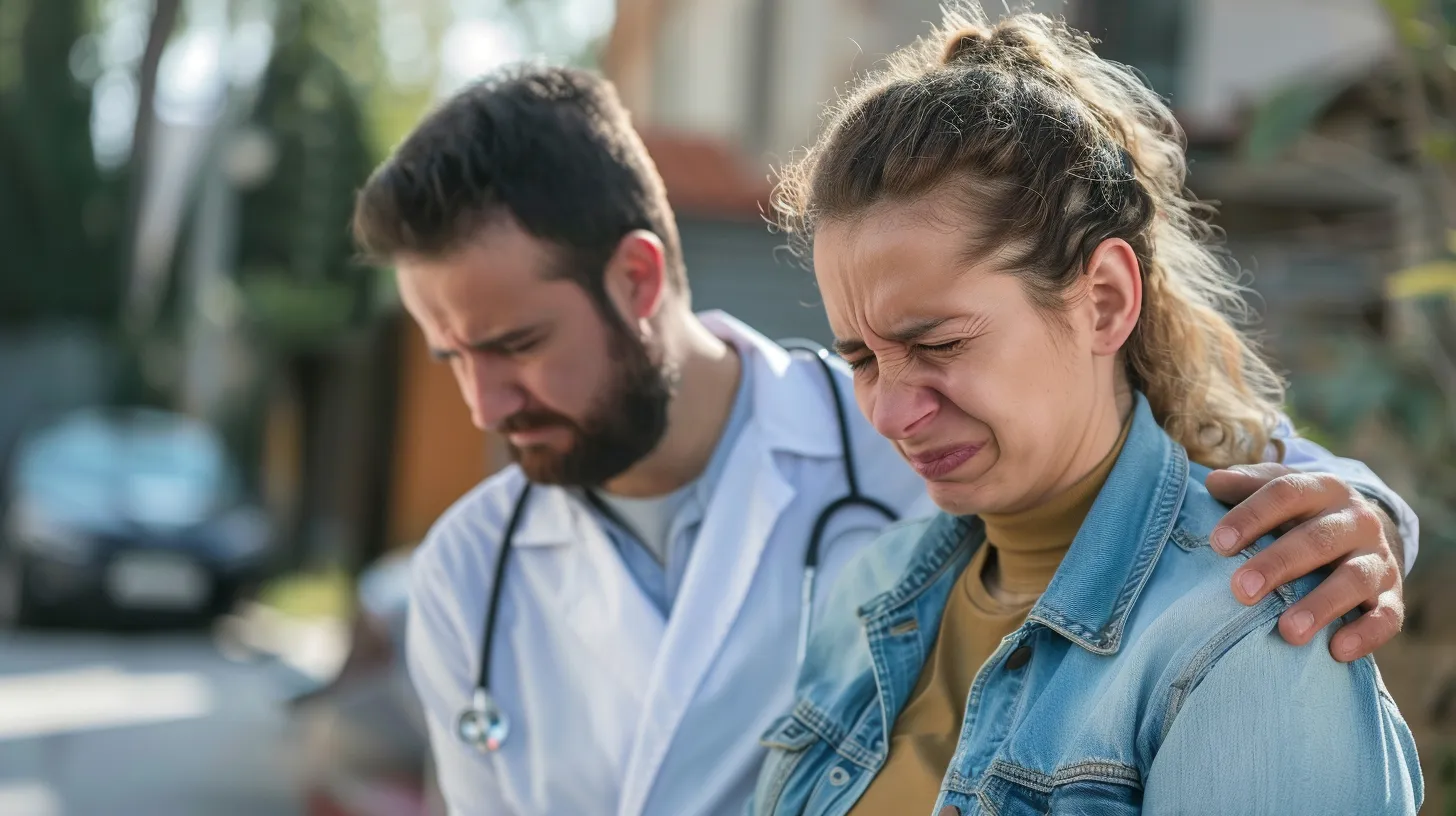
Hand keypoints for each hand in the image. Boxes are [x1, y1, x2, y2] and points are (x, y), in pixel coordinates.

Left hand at [1205, 463, 1403, 661]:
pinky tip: (1337, 650)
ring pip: (1354, 579)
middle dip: (1278, 564)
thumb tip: (1213, 482)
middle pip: (1317, 539)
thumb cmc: (1302, 512)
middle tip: (1241, 591)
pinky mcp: (1393, 595)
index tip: (1218, 544)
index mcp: (1324, 488)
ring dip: (1321, 605)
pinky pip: (1388, 616)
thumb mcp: (1279, 488)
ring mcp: (1379, 558)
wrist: (1364, 531)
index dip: (1252, 516)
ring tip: (1288, 632)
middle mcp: (1357, 520)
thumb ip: (1247, 484)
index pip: (1287, 493)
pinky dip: (1366, 633)